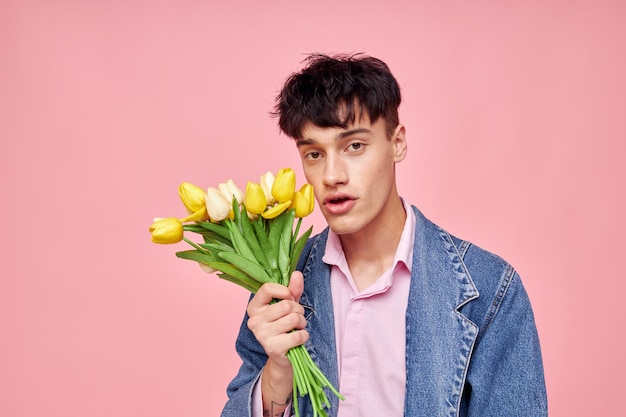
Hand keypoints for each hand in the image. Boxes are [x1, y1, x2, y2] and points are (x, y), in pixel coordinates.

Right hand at [246, 271, 308, 406]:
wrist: (282, 356)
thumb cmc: (284, 327)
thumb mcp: (288, 305)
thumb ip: (292, 289)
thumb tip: (297, 273)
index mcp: (254, 307)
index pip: (267, 288)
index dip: (285, 291)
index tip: (290, 298)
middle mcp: (254, 320)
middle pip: (285, 305)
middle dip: (298, 310)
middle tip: (296, 318)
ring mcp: (262, 335)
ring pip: (293, 319)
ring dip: (302, 323)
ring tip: (297, 328)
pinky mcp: (273, 348)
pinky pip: (298, 335)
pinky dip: (304, 336)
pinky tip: (298, 339)